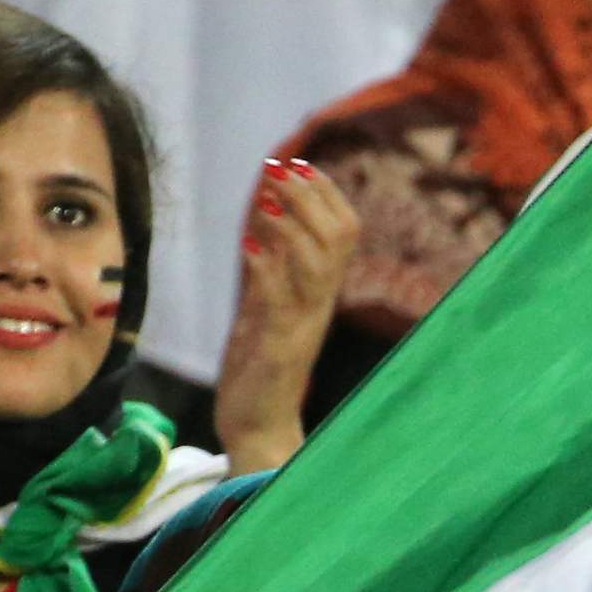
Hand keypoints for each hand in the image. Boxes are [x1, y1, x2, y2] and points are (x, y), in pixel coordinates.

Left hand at [213, 154, 353, 477]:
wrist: (259, 428)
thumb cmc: (260, 367)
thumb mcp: (265, 305)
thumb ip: (271, 265)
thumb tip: (266, 214)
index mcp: (320, 293)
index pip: (343, 231)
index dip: (325, 193)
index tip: (295, 163)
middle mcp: (319, 305)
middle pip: (339, 238)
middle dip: (311, 197)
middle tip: (280, 169)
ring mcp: (302, 326)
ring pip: (317, 264)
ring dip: (291, 225)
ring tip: (267, 198)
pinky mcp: (279, 348)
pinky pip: (281, 302)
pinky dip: (266, 270)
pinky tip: (248, 248)